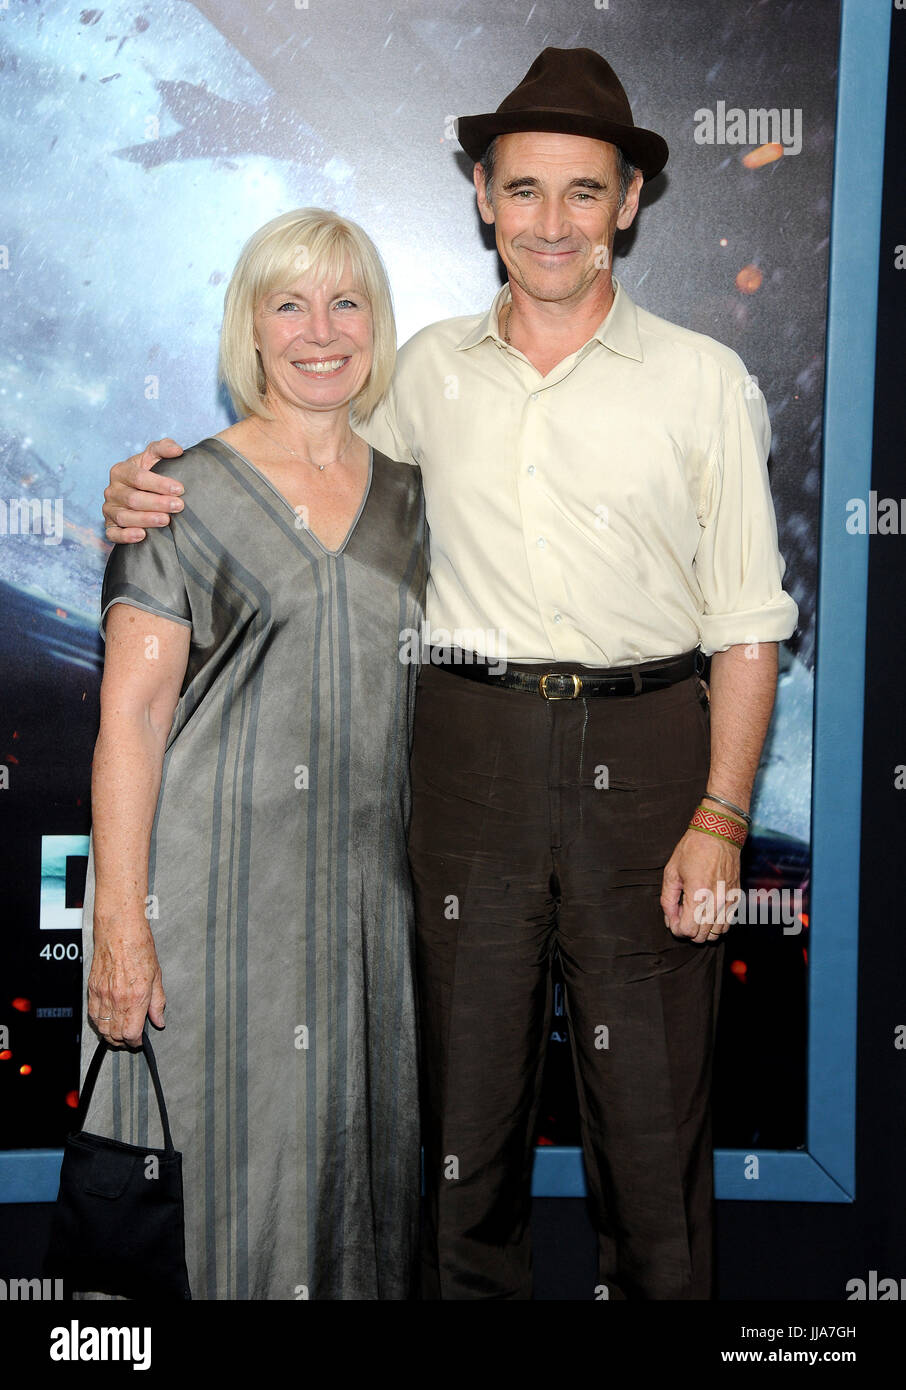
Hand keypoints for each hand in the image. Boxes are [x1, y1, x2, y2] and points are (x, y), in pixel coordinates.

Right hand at [88, 921, 165, 1047]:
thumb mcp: (157, 976)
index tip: (140, 1041)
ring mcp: (102, 995)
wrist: (119, 930)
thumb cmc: (139, 948)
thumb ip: (157, 1002)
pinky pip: (93, 1014)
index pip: (131, 1033)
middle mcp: (117, 999)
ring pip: (102, 1027)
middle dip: (123, 1041)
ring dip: (110, 1034)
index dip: (136, 1042)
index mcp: (136, 998)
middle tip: (130, 1039)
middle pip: (115, 1034)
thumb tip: (159, 1020)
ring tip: (119, 1033)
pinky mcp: (92, 989)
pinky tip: (107, 1021)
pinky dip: (99, 1022)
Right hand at [103, 438, 184, 542]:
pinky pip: (113, 534)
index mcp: (120, 471)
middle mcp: (112, 490)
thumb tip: (178, 451)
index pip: (138, 477)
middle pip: (133, 499)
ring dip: (146, 519)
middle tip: (178, 506)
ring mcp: (109, 509)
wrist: (141, 492)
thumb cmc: (149, 473)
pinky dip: (125, 536)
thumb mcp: (154, 457)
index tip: (179, 489)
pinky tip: (142, 535)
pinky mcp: (110, 526)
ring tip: (166, 520)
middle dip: (157, 503)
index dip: (159, 484)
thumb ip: (164, 448)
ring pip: (125, 517)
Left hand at [661, 827, 740, 943]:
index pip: (688, 930)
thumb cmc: (692, 850)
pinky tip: (707, 913)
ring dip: (703, 930)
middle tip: (681, 916)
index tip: (673, 919)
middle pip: (702, 936)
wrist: (719, 834)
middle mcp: (716, 901)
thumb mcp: (671, 872)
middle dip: (688, 931)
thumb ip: (668, 899)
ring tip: (694, 915)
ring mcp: (729, 901)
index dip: (676, 929)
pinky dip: (716, 925)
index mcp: (698, 894)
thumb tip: (670, 920)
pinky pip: (727, 924)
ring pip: (716, 933)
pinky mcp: (736, 898)